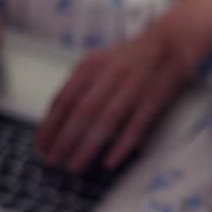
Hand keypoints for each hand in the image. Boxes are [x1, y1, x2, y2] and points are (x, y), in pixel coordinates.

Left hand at [36, 22, 196, 172]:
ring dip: (87, 147)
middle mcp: (110, 75)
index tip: (41, 146)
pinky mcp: (154, 100)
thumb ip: (79, 85)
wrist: (171, 44)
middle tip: (53, 162)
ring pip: (105, 122)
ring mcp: (133, 88)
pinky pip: (135, 127)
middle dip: (64, 140)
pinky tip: (109, 163)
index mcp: (91, 65)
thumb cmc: (129, 58)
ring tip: (74, 167)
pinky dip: (121, 146)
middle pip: (82, 112)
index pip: (64, 99)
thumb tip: (56, 119)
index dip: (50, 124)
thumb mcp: (98, 62)